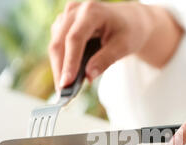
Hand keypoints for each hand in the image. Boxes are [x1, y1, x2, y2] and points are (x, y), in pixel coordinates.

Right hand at [49, 0, 181, 91]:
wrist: (129, 21)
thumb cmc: (129, 31)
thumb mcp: (123, 47)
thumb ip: (106, 60)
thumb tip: (88, 76)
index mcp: (92, 12)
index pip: (75, 38)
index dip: (69, 62)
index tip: (66, 83)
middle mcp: (76, 10)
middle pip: (59, 42)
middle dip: (60, 69)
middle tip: (63, 92)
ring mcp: (67, 16)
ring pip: (55, 44)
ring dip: (58, 67)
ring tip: (65, 88)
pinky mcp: (64, 24)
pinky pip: (57, 44)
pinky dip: (61, 61)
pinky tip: (67, 76)